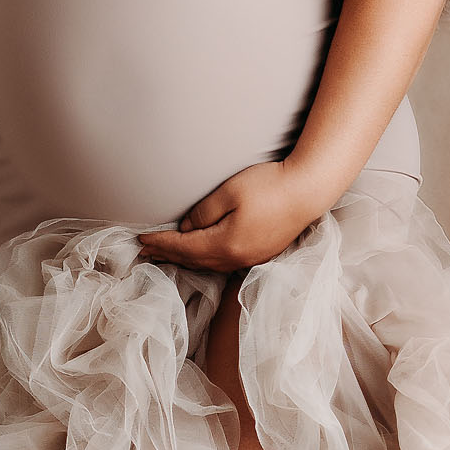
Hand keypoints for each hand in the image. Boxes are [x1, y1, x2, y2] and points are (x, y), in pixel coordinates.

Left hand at [136, 160, 331, 272]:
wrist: (308, 191)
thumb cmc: (269, 186)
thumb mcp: (229, 192)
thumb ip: (203, 212)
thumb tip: (186, 228)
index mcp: (225, 244)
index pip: (183, 247)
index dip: (160, 243)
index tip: (141, 240)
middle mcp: (236, 258)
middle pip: (193, 260)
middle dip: (167, 255)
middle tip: (145, 252)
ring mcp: (250, 258)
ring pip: (208, 264)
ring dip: (184, 259)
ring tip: (165, 256)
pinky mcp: (260, 253)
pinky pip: (223, 261)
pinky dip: (204, 259)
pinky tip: (199, 255)